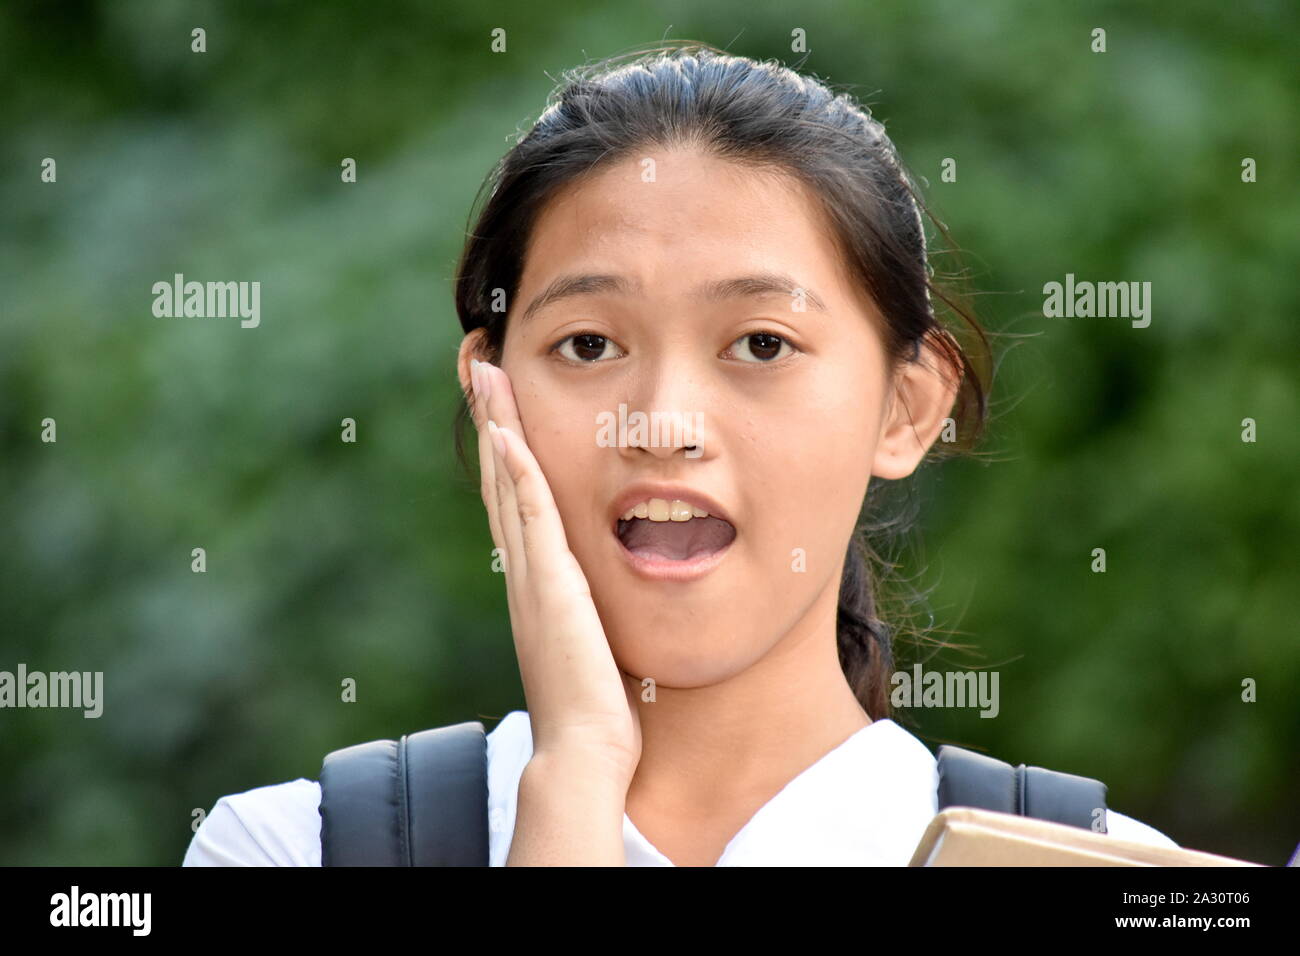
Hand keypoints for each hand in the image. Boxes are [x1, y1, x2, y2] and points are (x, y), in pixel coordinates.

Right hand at [468, 358, 641, 782]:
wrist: (585, 752)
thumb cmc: (596, 709)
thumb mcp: (592, 642)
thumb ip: (590, 611)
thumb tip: (601, 598)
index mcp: (537, 581)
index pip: (515, 499)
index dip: (506, 449)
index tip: (500, 403)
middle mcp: (525, 571)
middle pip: (501, 477)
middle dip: (490, 417)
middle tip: (477, 364)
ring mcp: (533, 576)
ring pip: (508, 483)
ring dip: (496, 424)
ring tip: (485, 371)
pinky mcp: (551, 586)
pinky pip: (532, 516)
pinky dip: (518, 470)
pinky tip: (508, 431)